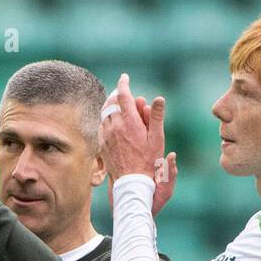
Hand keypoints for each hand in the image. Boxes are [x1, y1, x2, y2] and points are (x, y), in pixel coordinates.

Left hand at [102, 76, 177, 215]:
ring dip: (111, 105)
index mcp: (130, 123)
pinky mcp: (103, 144)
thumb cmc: (148, 163)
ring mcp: (107, 135)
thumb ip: (156, 117)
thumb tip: (159, 98)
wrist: (132, 183)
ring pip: (105, 112)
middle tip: (123, 91)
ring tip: (119, 104)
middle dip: (118, 94)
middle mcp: (115, 126)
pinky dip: (107, 118)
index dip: (124, 84)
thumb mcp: (157, 140)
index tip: (125, 77)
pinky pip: (102, 125)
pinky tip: (113, 121)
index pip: (123, 96)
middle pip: (112, 102)